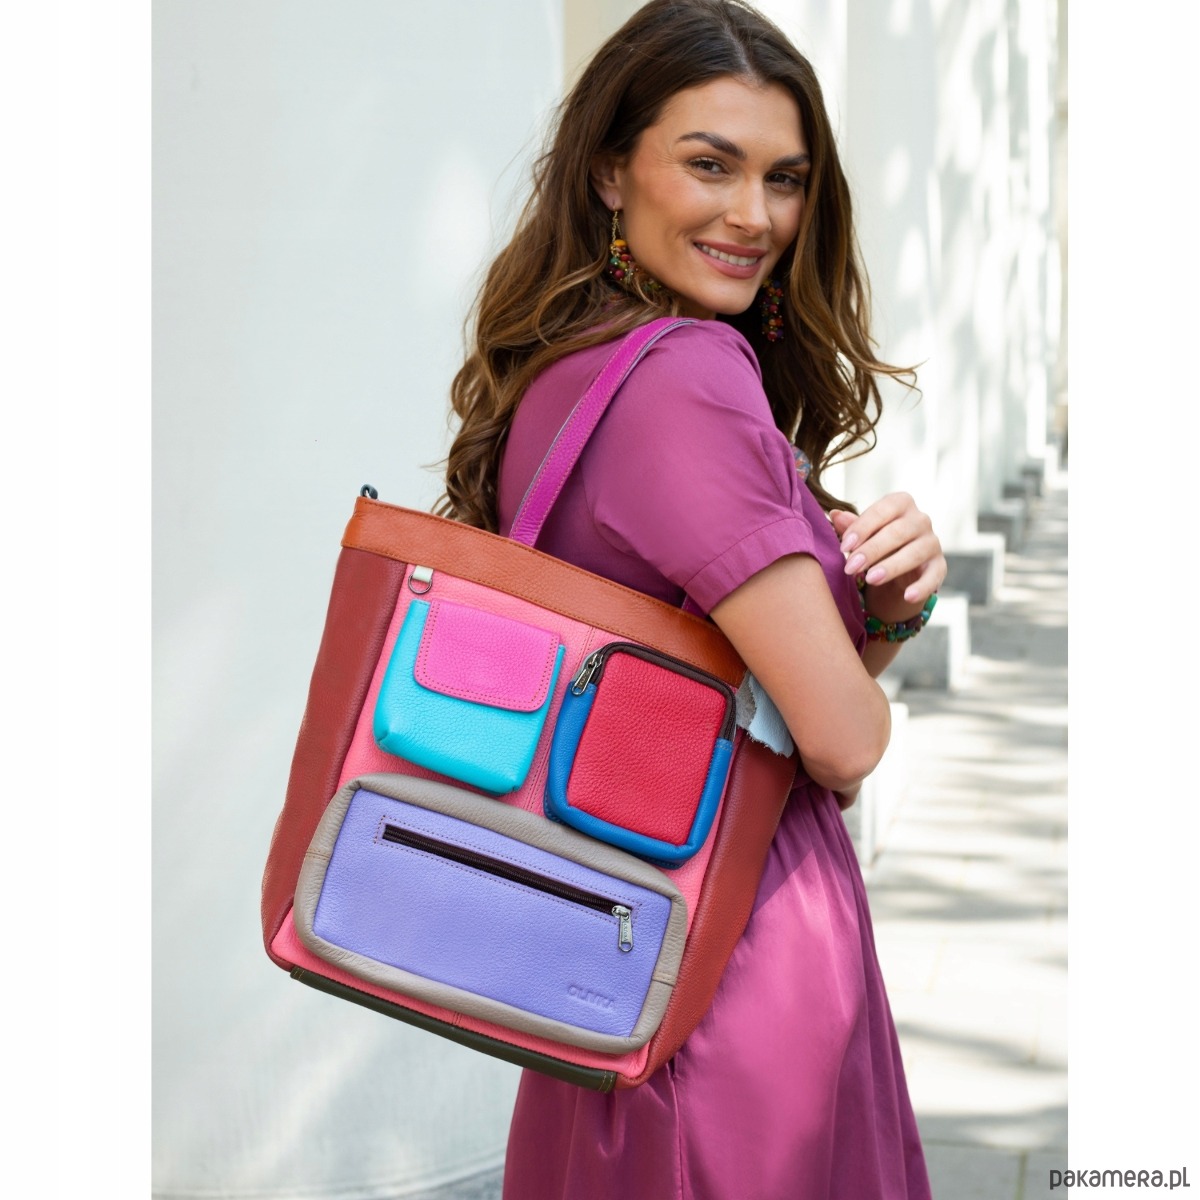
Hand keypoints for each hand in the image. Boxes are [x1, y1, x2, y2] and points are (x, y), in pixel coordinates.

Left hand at [829, 493, 945, 620]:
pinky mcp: (939, 566)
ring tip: (870, 579)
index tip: (844, 546)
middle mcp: (920, 520)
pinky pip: (933, 576)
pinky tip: (907, 596)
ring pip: (914, 553)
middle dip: (872, 550)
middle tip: (850, 567)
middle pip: (898, 532)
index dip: (863, 527)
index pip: (883, 510)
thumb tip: (835, 515)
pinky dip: (922, 587)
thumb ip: (851, 526)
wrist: (899, 568)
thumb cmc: (877, 542)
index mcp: (901, 503)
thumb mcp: (863, 534)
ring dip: (892, 566)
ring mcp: (932, 542)